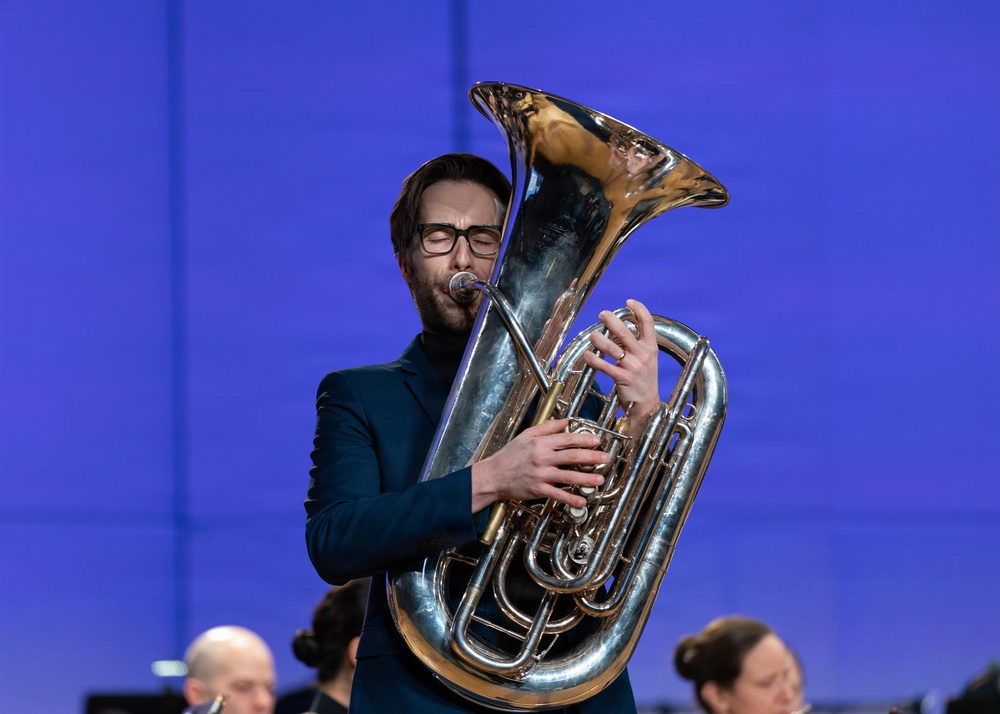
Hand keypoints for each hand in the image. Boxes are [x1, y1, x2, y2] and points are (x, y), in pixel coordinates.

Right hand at [471, 418, 607, 511]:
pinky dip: (571, 498)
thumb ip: (547, 428)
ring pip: (568, 476)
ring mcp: (541, 475)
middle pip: (572, 456)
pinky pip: (558, 495)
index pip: (567, 439)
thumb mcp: (526, 435)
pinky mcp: (538, 489)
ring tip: (600, 480)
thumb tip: (565, 421)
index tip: (597, 441)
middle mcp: (542, 458)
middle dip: (592, 457)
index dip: (584, 440)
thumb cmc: (508, 456)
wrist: (493, 475)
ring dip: (586, 478)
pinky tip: (582, 501)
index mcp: (540, 443)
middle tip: (605, 458)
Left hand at [582, 298, 660, 425]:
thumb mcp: (648, 360)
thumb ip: (638, 345)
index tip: (629, 302)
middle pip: (625, 331)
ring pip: (612, 347)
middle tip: (602, 314)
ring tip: (593, 335)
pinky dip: (593, 359)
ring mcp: (633, 367)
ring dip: (599, 339)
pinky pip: (604, 366)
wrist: (647, 406)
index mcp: (651, 348)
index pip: (648, 323)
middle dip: (611, 320)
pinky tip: (587, 355)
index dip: (639, 309)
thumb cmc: (644, 381)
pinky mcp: (622, 378)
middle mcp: (643, 355)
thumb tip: (621, 328)